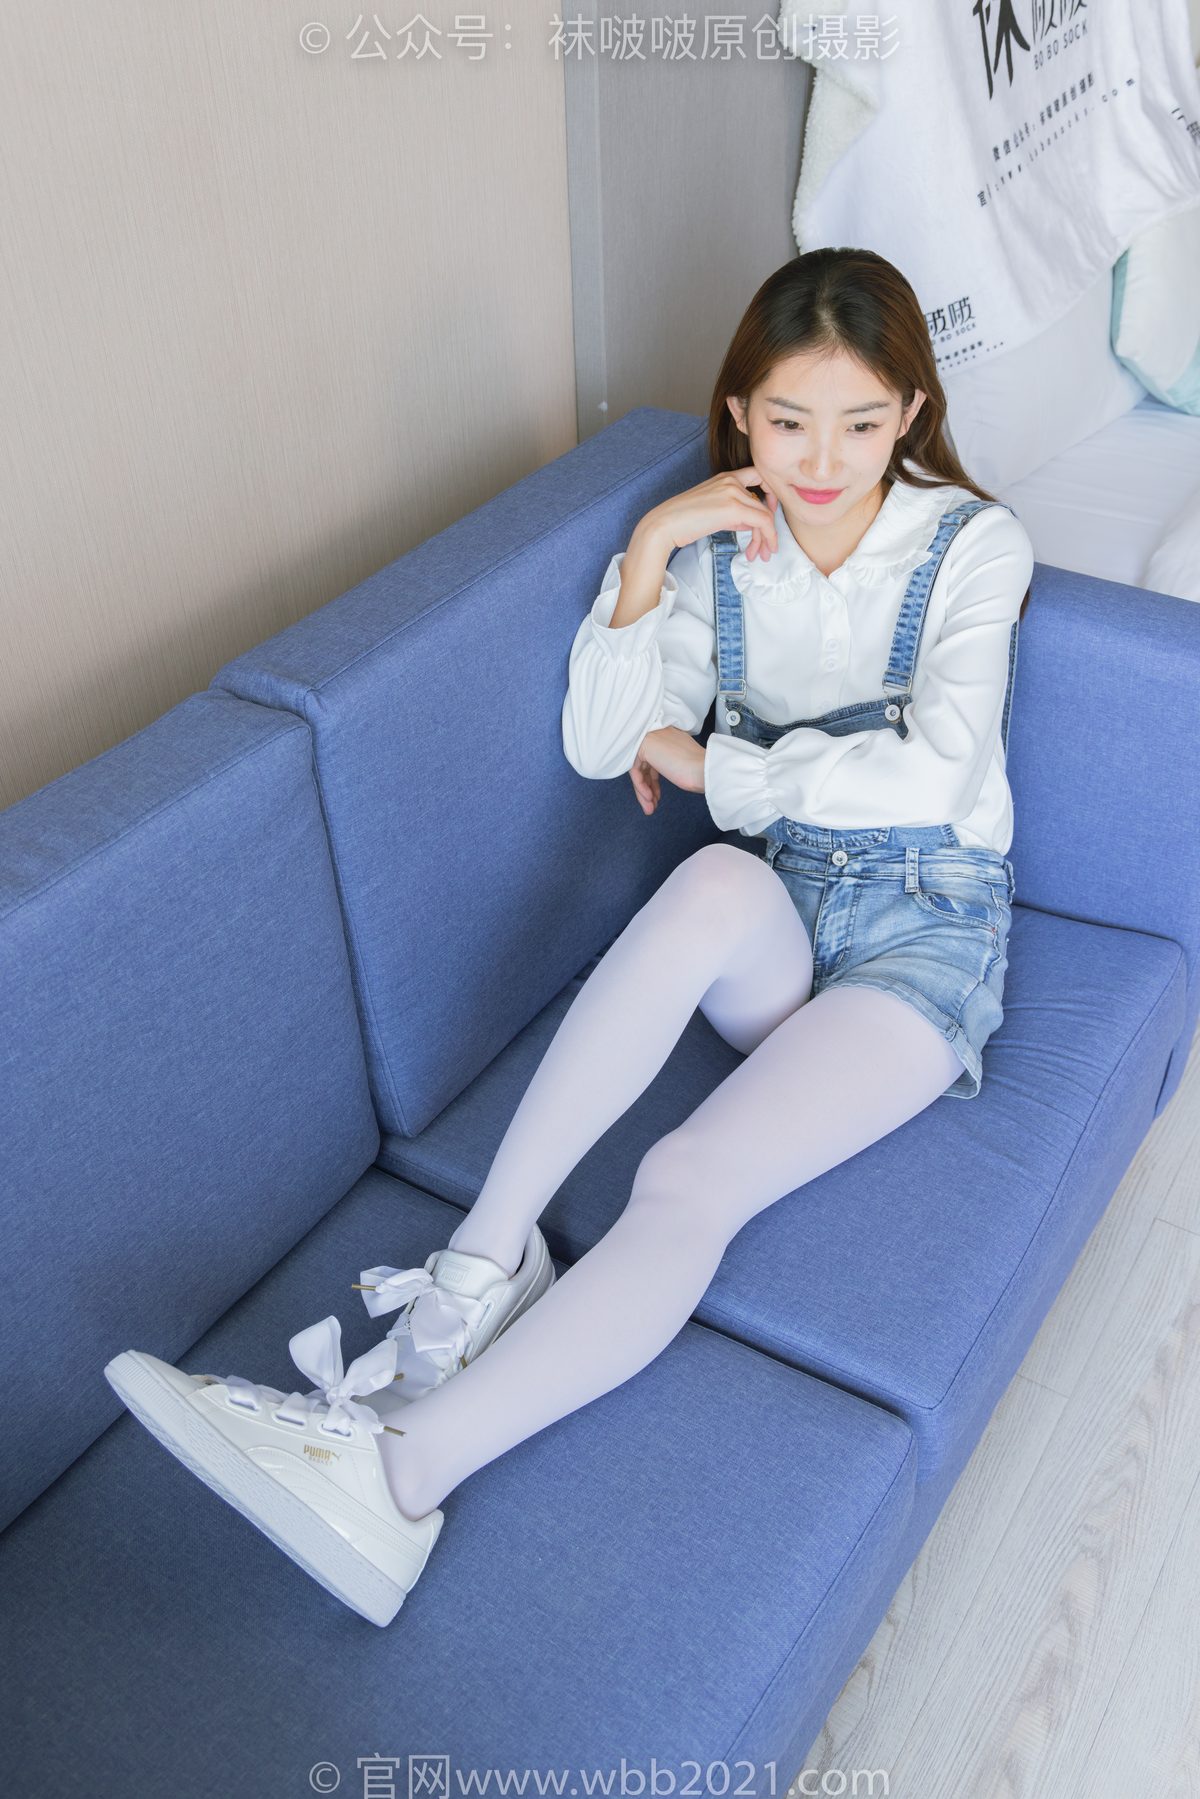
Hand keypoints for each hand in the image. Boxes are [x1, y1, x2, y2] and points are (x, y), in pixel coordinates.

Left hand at [629, 726, 705, 813]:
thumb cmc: (700, 771)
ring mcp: (652, 738)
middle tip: (652, 805)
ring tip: (650, 808)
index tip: (656, 796)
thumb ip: (667, 764)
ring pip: (640, 769)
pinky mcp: (645, 745)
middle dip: (648, 788)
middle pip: (645, 765)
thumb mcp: (680, 765)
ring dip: (644, 791)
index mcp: (670, 735)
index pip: (655, 759)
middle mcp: (660, 733)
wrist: (705, 770)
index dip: (653, 780)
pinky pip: (635, 770)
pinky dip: (641, 786)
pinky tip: (649, 799)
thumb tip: (652, 779)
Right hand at [639, 468, 779, 562]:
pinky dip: (766, 538)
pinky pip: (762, 522)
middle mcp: (732, 480)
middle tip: (768, 546)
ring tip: (760, 555)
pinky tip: (755, 552)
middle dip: (770, 526)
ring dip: (766, 538)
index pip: (759, 476)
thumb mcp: (714, 511)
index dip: (771, 495)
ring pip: (765, 515)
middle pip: (765, 501)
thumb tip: (751, 525)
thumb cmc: (683, 521)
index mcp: (726, 477)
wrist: (664, 524)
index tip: (768, 514)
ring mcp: (733, 492)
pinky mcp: (734, 508)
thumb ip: (734, 514)